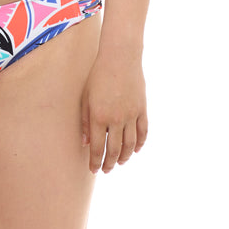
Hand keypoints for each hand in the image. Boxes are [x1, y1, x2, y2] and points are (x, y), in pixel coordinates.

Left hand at [80, 54, 146, 173]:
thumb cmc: (98, 76)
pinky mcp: (142, 109)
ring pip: (130, 144)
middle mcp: (116, 119)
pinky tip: (136, 150)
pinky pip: (143, 132)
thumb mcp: (85, 98)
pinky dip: (140, 144)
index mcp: (99, 117)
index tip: (94, 169)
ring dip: (125, 156)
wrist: (120, 58)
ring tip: (120, 162)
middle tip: (106, 170)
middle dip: (109, 163)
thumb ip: (85, 122)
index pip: (98, 148)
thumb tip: (86, 142)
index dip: (96, 161)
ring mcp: (131, 115)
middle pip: (115, 150)